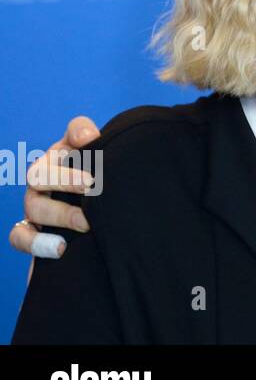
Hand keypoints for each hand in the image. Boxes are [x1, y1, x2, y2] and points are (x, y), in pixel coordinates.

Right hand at [9, 116, 99, 258]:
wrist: (100, 225)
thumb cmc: (107, 188)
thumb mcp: (111, 167)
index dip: (79, 132)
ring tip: (87, 224)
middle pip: (41, 173)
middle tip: (93, 188)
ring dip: (61, 214)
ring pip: (34, 206)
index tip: (92, 141)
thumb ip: (104, 148)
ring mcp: (36, 203)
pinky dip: (38, 243)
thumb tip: (89, 137)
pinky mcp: (31, 231)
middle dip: (66, 180)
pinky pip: (20, 236)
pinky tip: (61, 248)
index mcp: (71, 152)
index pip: (75, 131)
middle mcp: (47, 175)